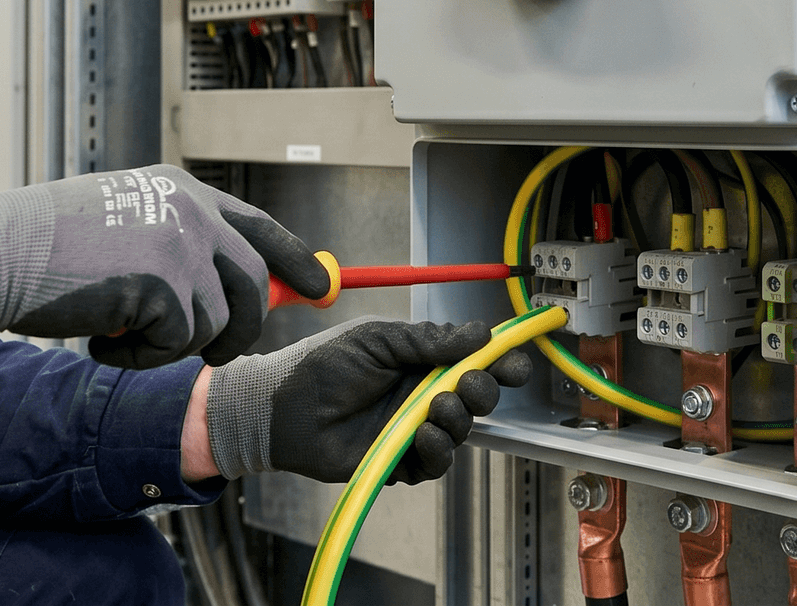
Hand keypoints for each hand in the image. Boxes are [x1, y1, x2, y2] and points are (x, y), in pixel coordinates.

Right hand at [0, 165, 330, 366]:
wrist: (1, 252)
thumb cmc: (48, 248)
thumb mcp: (127, 226)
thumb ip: (179, 247)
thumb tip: (233, 296)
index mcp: (183, 192)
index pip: (258, 227)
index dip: (294, 260)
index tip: (321, 287)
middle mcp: (192, 211)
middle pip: (252, 286)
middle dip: (237, 331)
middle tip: (205, 354)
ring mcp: (183, 244)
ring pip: (216, 323)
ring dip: (171, 346)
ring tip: (122, 333)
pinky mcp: (168, 282)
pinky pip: (179, 344)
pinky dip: (141, 356)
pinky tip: (103, 337)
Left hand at [204, 317, 531, 484]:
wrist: (283, 407)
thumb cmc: (324, 364)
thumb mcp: (379, 339)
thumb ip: (429, 340)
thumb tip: (481, 333)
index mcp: (422, 361)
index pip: (474, 361)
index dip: (499, 363)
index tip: (514, 362)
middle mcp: (423, 394)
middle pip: (477, 397)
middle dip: (484, 390)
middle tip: (470, 384)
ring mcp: (413, 429)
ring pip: (461, 432)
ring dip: (458, 419)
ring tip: (435, 407)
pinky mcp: (399, 460)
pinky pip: (434, 462)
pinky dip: (436, 448)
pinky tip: (421, 432)